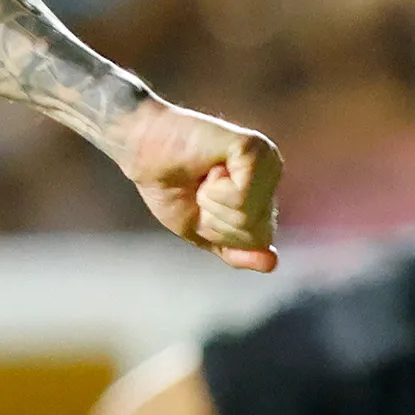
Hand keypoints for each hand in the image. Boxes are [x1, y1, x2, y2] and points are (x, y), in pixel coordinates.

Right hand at [114, 100, 281, 272]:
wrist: (142, 152)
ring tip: (202, 178)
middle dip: (217, 221)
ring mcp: (267, 160)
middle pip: (257, 233)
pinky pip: (242, 197)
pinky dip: (215, 191)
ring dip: (213, 204)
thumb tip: (272, 264)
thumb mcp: (201, 230)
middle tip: (199, 190)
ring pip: (249, 217)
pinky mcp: (255, 150)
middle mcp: (272, 173)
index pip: (259, 242)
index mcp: (263, 191)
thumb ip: (236, 250)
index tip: (201, 203)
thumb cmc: (168, 185)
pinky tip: (209, 166)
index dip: (221, 233)